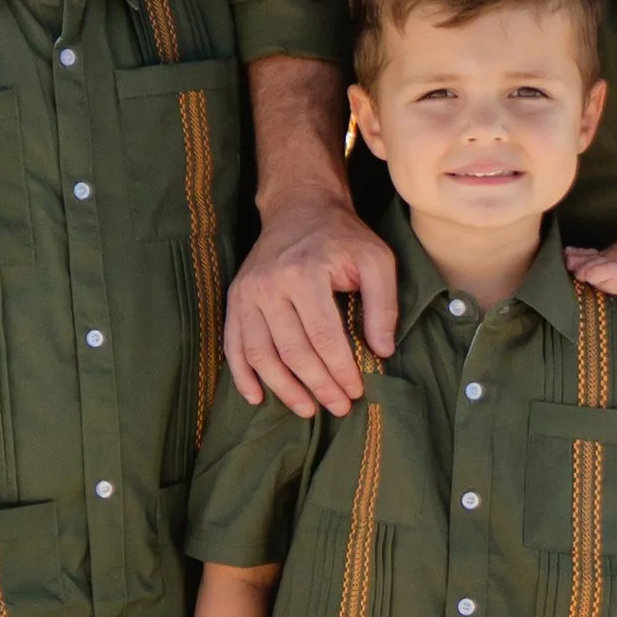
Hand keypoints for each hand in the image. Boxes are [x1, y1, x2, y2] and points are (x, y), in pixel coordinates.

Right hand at [224, 187, 399, 418]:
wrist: (299, 207)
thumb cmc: (342, 237)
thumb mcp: (376, 259)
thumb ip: (383, 304)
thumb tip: (382, 351)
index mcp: (306, 273)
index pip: (323, 337)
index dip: (340, 370)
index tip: (356, 390)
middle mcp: (270, 284)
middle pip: (292, 351)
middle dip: (318, 386)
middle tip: (338, 407)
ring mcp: (247, 292)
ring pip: (261, 354)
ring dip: (283, 389)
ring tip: (307, 410)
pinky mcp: (235, 298)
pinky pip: (233, 345)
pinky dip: (242, 375)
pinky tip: (257, 398)